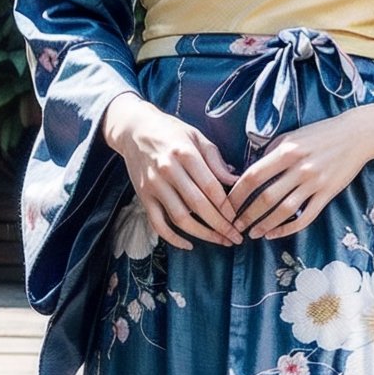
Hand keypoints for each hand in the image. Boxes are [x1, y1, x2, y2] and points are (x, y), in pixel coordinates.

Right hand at [102, 90, 242, 249]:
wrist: (134, 129)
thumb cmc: (170, 132)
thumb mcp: (196, 137)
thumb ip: (215, 160)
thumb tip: (235, 181)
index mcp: (185, 153)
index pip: (210, 187)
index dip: (227, 206)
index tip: (239, 218)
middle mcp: (168, 170)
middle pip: (198, 205)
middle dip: (220, 225)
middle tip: (235, 237)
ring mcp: (153, 185)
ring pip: (180, 218)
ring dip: (202, 234)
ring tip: (220, 241)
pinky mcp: (143, 196)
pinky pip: (157, 224)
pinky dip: (172, 238)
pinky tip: (188, 245)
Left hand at [228, 96, 373, 239]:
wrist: (356, 135)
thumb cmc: (320, 134)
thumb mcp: (291, 136)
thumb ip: (270, 153)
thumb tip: (249, 173)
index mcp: (287, 151)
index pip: (253, 176)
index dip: (237, 193)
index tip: (226, 204)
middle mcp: (300, 168)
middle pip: (266, 197)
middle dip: (246, 214)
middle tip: (234, 225)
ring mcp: (315, 183)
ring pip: (284, 211)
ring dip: (265, 225)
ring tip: (252, 233)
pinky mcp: (328, 194)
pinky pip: (305, 217)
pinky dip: (288, 229)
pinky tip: (274, 234)